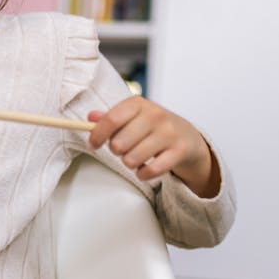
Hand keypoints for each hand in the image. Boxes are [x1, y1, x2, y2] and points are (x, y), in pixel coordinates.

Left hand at [87, 96, 219, 197]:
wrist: (188, 137)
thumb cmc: (153, 127)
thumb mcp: (132, 117)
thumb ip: (110, 118)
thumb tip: (90, 117)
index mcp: (139, 104)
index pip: (111, 119)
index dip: (97, 135)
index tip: (93, 145)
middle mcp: (155, 115)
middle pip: (119, 143)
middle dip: (116, 151)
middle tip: (124, 149)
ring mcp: (169, 133)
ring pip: (131, 159)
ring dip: (129, 163)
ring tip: (136, 157)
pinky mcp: (179, 151)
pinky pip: (149, 171)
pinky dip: (143, 174)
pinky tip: (145, 169)